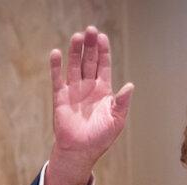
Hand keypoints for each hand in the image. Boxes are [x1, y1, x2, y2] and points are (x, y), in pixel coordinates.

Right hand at [45, 26, 133, 184]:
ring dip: (76, 51)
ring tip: (77, 37)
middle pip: (89, 61)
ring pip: (75, 66)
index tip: (102, 38)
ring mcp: (74, 91)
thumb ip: (122, 103)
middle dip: (90, 46)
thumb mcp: (116, 121)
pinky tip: (56, 53)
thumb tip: (130, 86)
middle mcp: (88, 87)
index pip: (104, 66)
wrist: (81, 152)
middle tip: (90, 30)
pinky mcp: (60, 97)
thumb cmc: (100, 138)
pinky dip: (56, 66)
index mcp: (103, 91)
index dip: (103, 52)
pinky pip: (58, 79)